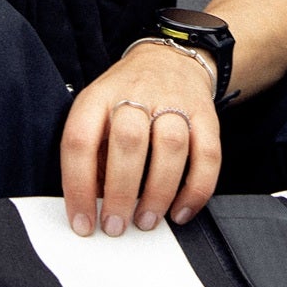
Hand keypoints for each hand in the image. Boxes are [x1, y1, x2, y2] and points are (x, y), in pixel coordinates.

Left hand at [60, 41, 221, 237]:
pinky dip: (196, 190)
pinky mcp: (206, 115)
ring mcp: (174, 102)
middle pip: (129, 141)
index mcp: (98, 97)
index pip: (80, 140)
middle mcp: (135, 94)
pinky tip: (181, 212)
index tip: (82, 222)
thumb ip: (93, 156)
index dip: (78, 186)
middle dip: (121, 192)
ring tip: (147, 220)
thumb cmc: (126, 98)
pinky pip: (208, 155)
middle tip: (116, 226)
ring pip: (170, 146)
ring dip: (158, 192)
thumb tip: (93, 208)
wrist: (169, 60)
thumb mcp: (96, 115)